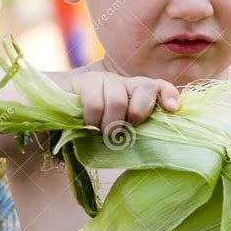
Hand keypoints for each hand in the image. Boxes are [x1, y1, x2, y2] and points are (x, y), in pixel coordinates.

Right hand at [62, 71, 179, 132]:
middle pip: (145, 89)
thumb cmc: (95, 124)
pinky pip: (95, 103)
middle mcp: (127, 83)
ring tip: (101, 133)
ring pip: (118, 100)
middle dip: (136, 114)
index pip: (160, 87)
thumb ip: (132, 131)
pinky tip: (87, 126)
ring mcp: (108, 80)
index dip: (169, 95)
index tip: (171, 109)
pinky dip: (92, 120)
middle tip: (121, 131)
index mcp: (139, 94)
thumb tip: (149, 150)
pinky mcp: (88, 81)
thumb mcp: (117, 127)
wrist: (59, 106)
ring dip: (109, 124)